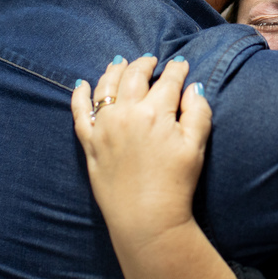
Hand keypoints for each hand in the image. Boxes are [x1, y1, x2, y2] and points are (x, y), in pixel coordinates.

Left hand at [70, 56, 210, 249]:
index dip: (177, 69)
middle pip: (134, 77)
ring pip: (106, 87)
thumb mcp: (197, 146)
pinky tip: (82, 84)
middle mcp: (126, 113)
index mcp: (155, 112)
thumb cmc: (175, 183)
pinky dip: (79, 95)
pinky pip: (80, 112)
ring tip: (121, 62)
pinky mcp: (90, 143)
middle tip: (151, 60)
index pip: (168, 80)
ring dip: (115, 71)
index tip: (180, 64)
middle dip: (144, 64)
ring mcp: (104, 127)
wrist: (146, 218)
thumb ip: (198, 111)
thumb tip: (192, 87)